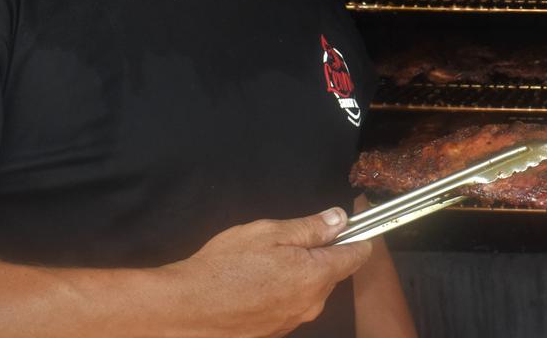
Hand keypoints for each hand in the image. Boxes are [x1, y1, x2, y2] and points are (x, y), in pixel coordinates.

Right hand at [162, 207, 372, 336]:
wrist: (187, 307)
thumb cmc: (225, 266)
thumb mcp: (269, 232)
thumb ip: (310, 227)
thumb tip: (339, 219)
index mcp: (316, 276)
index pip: (356, 256)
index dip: (358, 237)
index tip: (357, 226)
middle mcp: (311, 304)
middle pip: (332, 273)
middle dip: (320, 255)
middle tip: (288, 240)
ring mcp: (294, 321)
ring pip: (311, 290)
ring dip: (300, 274)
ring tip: (265, 262)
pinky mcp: (276, 331)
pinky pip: (291, 305)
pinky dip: (283, 291)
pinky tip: (257, 282)